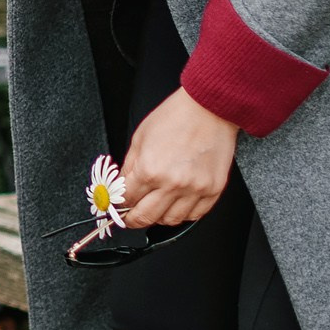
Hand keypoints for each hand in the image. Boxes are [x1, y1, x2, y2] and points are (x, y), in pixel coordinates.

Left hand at [119, 88, 238, 226]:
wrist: (209, 108)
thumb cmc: (175, 117)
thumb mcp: (140, 138)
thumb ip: (129, 166)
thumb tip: (121, 186)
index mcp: (149, 169)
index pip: (126, 200)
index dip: (117, 205)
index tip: (116, 206)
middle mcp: (172, 184)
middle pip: (145, 217)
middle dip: (132, 219)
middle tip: (129, 216)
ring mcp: (194, 189)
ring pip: (170, 221)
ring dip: (158, 218)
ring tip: (154, 208)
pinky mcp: (212, 190)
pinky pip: (195, 215)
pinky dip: (183, 214)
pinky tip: (176, 205)